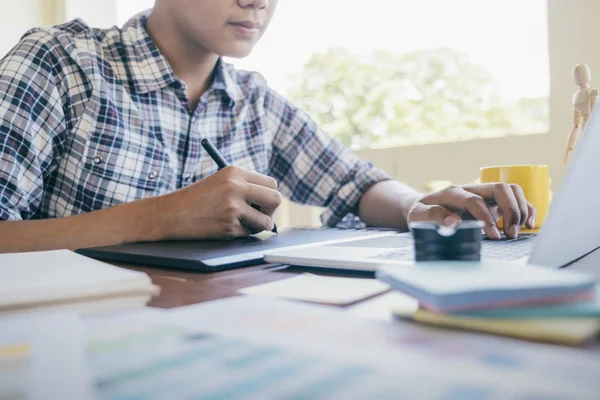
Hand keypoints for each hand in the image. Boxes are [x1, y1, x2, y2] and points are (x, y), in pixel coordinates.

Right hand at [158, 166, 281, 238]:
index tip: (262, 202)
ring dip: (258, 226)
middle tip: (261, 215)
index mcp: (235, 172)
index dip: (268, 195)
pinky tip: (225, 227)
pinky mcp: (229, 226)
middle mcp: (236, 187)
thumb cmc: (196, 198)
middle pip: (275, 199)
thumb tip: (272, 202)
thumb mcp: (220, 181)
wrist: (170, 213)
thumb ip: (245, 186)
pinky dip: (241, 233)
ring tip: (243, 223)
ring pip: (266, 221)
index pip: (271, 183)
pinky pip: (248, 233)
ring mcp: (233, 207)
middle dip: (271, 211)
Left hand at [407, 183, 535, 238]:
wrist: (422, 206)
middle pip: (500, 188)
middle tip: (510, 234)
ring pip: (511, 190)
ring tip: (517, 232)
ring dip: (520, 209)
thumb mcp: (418, 215)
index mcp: (453, 193)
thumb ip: (434, 217)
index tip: (494, 236)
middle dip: (510, 210)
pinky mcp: (491, 201)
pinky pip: (515, 198)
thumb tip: (454, 222)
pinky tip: (529, 224)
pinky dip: (526, 208)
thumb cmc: (420, 212)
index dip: (486, 218)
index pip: (475, 201)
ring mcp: (483, 194)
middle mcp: (471, 189)